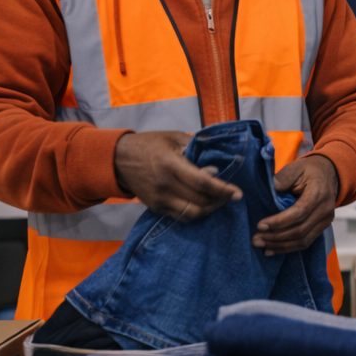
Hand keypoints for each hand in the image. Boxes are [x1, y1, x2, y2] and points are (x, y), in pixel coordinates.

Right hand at [114, 131, 241, 220]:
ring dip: (209, 209)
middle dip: (220, 200)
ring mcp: (160, 199)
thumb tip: (214, 166)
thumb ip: (194, 149)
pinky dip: (196, 213)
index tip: (238, 193)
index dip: (222, 189)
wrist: (118, 160)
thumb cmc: (149, 145)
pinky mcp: (156, 208)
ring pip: (193, 213)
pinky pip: (181, 217)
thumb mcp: (172, 138)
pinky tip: (203, 204)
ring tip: (218, 201)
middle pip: (200, 200)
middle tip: (230, 195)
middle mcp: (166, 185)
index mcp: (171, 164)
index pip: (202, 182)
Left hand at [254, 155, 339, 254]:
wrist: (329, 174)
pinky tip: (273, 249)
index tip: (260, 225)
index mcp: (318, 194)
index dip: (279, 222)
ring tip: (261, 245)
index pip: (299, 213)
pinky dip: (288, 247)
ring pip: (303, 240)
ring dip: (280, 245)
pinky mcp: (322, 228)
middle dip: (276, 237)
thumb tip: (270, 190)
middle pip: (300, 230)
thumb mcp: (296, 167)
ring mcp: (325, 221)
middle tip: (256, 239)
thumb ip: (283, 178)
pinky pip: (306, 242)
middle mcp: (325, 211)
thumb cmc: (309, 170)